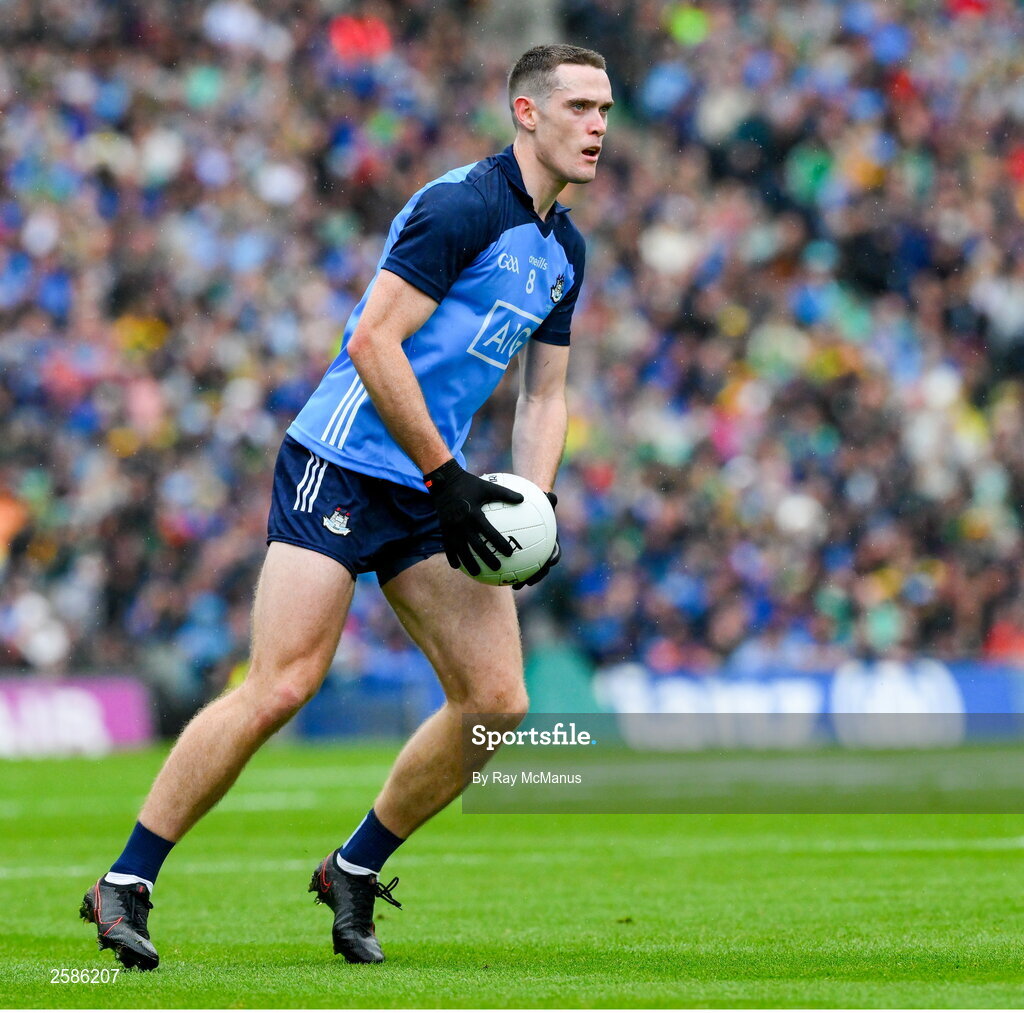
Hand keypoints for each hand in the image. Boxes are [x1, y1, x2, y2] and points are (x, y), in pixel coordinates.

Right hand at [424, 459, 523, 574]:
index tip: (510, 553)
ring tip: (477, 573)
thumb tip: (522, 498)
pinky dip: (452, 557)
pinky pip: (447, 546)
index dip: (500, 544)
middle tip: (498, 568)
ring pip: (461, 550)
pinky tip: (457, 567)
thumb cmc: (469, 483)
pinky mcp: (443, 529)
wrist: (443, 481)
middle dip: (487, 558)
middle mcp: (462, 523)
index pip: (489, 533)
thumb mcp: (488, 486)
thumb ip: (505, 493)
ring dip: (469, 563)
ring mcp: (451, 528)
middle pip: (476, 546)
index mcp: (474, 514)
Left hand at [513, 492, 559, 589]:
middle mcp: (541, 553)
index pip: (554, 553)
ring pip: (527, 571)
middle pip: (542, 568)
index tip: (550, 563)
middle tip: (528, 582)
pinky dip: (505, 570)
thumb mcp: (541, 500)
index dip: (553, 559)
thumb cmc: (536, 504)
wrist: (528, 509)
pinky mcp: (517, 558)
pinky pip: (512, 565)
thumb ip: (547, 500)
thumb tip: (551, 494)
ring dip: (521, 580)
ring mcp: (530, 557)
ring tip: (513, 585)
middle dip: (536, 577)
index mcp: (550, 543)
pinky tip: (493, 573)